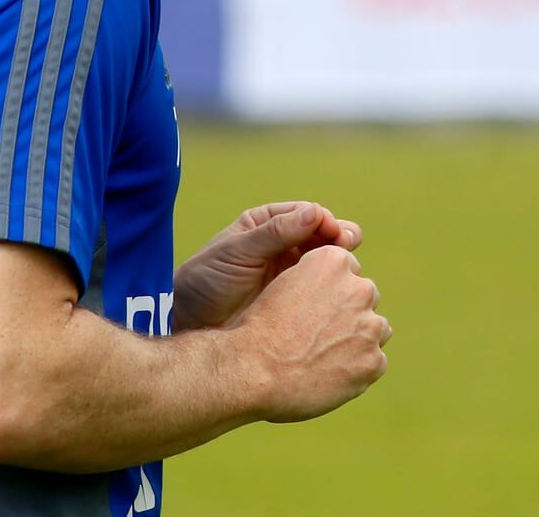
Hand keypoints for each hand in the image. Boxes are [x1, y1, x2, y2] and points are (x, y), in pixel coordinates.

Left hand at [171, 201, 360, 332]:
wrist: (192, 326)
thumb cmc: (206, 282)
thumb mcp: (237, 252)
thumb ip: (274, 233)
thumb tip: (315, 212)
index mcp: (269, 223)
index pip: (307, 214)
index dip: (324, 220)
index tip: (332, 231)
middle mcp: (285, 244)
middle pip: (325, 234)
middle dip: (340, 237)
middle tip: (346, 245)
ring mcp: (293, 272)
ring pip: (328, 260)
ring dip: (341, 261)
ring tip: (347, 267)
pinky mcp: (297, 298)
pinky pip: (322, 288)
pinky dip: (334, 286)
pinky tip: (340, 292)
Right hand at [236, 244, 390, 422]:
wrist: (253, 371)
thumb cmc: (261, 329)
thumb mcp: (285, 282)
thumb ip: (315, 279)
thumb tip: (332, 287)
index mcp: (334, 261)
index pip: (348, 269)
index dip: (330, 289)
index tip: (314, 307)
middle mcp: (359, 288)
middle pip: (365, 296)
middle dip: (349, 312)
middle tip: (320, 335)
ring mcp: (370, 326)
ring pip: (376, 328)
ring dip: (358, 339)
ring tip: (326, 356)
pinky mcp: (374, 360)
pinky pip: (374, 361)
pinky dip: (357, 369)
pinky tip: (330, 375)